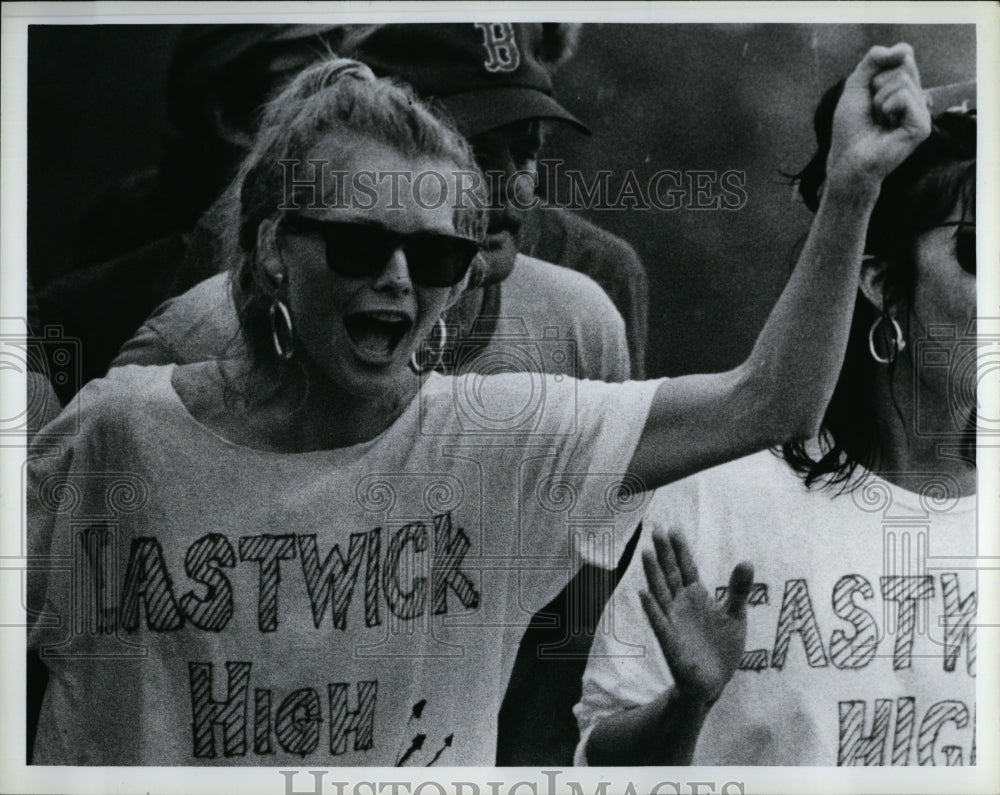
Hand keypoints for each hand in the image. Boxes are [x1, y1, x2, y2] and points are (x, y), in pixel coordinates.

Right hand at [639, 529, 752, 705]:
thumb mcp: (735, 614)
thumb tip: (747, 560)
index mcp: (696, 596)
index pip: (686, 567)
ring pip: (660, 592)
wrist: (714, 680)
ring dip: (653, 574)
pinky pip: (659, 622)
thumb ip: (738, 589)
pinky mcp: (670, 641)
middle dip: (664, 552)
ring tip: (646, 553)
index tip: (673, 528)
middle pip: (670, 573)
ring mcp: (673, 621)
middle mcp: (681, 604)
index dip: (680, 549)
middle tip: (656, 528)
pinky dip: (651, 609)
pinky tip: (643, 594)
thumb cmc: (722, 646)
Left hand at [827, 43, 931, 188]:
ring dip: (878, 100)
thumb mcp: (857, 84)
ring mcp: (922, 111)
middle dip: (876, 84)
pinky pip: (904, 96)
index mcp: (905, 87)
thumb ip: (874, 59)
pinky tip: (887, 127)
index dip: (878, 68)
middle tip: (873, 110)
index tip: (868, 92)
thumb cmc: (851, 127)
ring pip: (902, 79)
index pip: (903, 53)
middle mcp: (917, 97)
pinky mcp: (923, 125)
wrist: (848, 159)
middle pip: (903, 64)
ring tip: (879, 121)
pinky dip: (886, 107)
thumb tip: (903, 49)